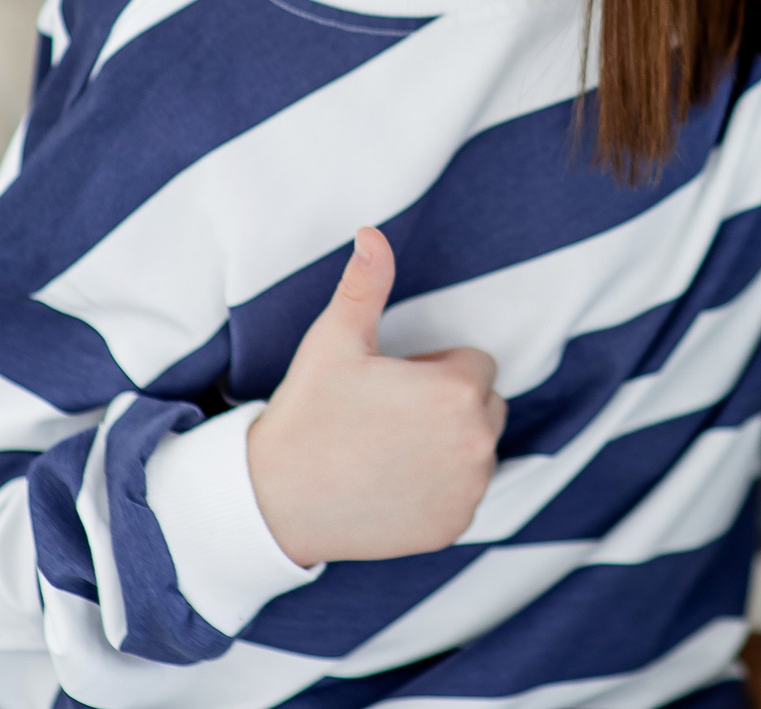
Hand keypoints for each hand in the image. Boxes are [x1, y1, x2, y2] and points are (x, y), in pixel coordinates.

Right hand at [245, 227, 505, 565]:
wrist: (276, 502)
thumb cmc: (309, 414)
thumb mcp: (334, 340)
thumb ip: (365, 283)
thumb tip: (372, 233)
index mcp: (458, 391)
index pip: (474, 364)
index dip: (431, 369)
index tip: (390, 385)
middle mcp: (477, 443)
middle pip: (484, 405)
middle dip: (448, 404)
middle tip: (387, 417)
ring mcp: (468, 491)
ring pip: (476, 449)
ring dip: (448, 444)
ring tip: (388, 449)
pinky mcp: (455, 526)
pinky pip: (465, 492)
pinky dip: (440, 488)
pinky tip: (393, 484)